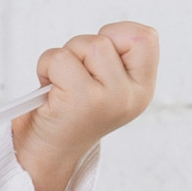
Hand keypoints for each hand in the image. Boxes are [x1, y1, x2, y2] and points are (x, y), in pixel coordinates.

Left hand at [8, 20, 157, 190]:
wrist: (46, 155)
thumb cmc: (69, 113)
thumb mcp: (105, 84)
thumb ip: (115, 58)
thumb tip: (109, 35)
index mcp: (141, 88)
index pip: (146, 38)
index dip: (117, 36)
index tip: (97, 60)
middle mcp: (131, 95)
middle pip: (109, 37)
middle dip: (82, 48)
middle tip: (74, 76)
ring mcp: (110, 98)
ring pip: (86, 44)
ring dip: (62, 59)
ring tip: (61, 85)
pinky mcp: (82, 100)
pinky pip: (59, 58)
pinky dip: (45, 68)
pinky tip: (50, 92)